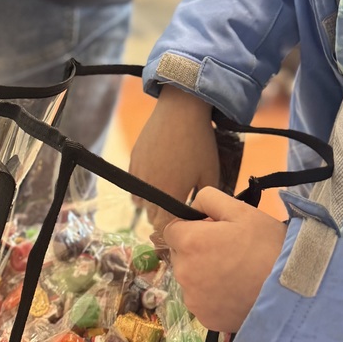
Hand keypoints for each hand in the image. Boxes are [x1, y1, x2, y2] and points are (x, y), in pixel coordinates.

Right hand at [129, 85, 219, 232]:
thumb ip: (205, 198)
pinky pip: (134, 185)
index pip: (165, 227)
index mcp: (170, 195)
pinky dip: (144, 187)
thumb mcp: (210, 172)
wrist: (180, 111)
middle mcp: (150, 189)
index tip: (182, 228)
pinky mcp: (132, 161)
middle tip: (178, 210)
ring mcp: (138, 175)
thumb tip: (203, 215)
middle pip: (152, 217)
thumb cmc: (199, 143)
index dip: (173, 231)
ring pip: (141, 203)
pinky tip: (158, 177)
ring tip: (167, 193)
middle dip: (164, 218)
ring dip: (152, 204)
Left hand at [164, 186, 287, 332]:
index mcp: (189, 242)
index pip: (172, 230)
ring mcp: (193, 300)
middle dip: (197, 250)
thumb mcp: (242, 210)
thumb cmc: (267, 245)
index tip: (213, 231)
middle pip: (181, 255)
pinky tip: (236, 292)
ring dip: (204, 274)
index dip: (192, 227)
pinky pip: (202, 302)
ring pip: (190, 280)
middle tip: (229, 251)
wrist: (290, 290)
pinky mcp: (205, 319)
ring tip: (236, 274)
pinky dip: (213, 297)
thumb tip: (192, 205)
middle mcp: (183, 272)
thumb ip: (209, 199)